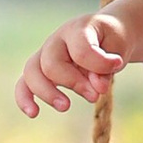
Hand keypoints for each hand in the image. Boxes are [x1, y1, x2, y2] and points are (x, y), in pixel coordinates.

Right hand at [15, 0, 142, 118]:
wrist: (107, 34)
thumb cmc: (112, 39)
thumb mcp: (118, 46)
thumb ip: (107, 66)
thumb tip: (97, 88)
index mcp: (77, 29)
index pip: (81, 50)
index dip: (98, 63)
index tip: (117, 65)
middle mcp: (56, 40)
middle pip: (52, 64)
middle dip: (74, 84)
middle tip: (95, 96)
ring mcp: (45, 54)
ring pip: (32, 73)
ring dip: (47, 93)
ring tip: (65, 106)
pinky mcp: (40, 70)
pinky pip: (24, 84)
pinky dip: (25, 98)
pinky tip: (34, 113)